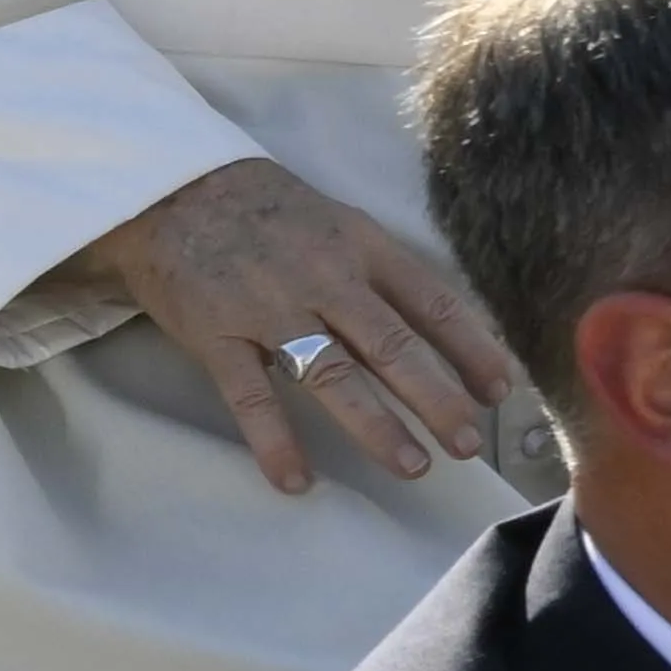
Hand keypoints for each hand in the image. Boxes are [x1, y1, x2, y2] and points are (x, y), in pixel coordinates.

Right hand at [82, 157, 517, 497]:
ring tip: (412, 466)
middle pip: (393, 346)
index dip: (471, 349)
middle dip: (437, 399)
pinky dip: (275, 441)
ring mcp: (268, 308)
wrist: (170, 189)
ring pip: (333, 375)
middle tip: (468, 445)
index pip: (432, 304)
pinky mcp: (216, 335)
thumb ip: (383, 274)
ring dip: (376, 427)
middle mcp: (325, 278)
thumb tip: (439, 330)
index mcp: (363, 247)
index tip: (500, 391)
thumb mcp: (339, 224)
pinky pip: (251, 397)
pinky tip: (296, 481)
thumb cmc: (269, 214)